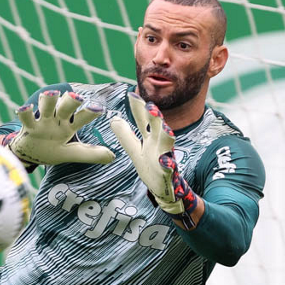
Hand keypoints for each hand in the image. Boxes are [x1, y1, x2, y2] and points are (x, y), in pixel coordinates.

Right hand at [1, 90, 114, 165]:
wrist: (28, 154)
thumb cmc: (51, 150)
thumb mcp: (71, 153)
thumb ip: (90, 154)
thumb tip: (113, 157)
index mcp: (69, 125)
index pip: (81, 118)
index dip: (89, 113)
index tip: (99, 109)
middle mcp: (57, 120)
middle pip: (65, 107)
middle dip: (70, 101)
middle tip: (76, 98)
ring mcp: (42, 122)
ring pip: (46, 106)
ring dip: (48, 100)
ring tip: (51, 95)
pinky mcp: (28, 127)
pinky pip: (26, 117)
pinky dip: (25, 112)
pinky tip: (26, 108)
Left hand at [109, 92, 197, 220]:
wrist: (164, 190)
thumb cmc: (151, 167)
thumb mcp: (136, 150)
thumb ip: (126, 135)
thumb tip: (114, 119)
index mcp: (151, 138)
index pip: (144, 120)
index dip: (138, 108)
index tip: (131, 94)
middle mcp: (160, 144)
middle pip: (158, 127)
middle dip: (155, 116)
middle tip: (149, 106)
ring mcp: (166, 157)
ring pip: (168, 144)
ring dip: (167, 135)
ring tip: (165, 128)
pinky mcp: (169, 173)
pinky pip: (170, 168)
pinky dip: (168, 165)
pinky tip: (165, 161)